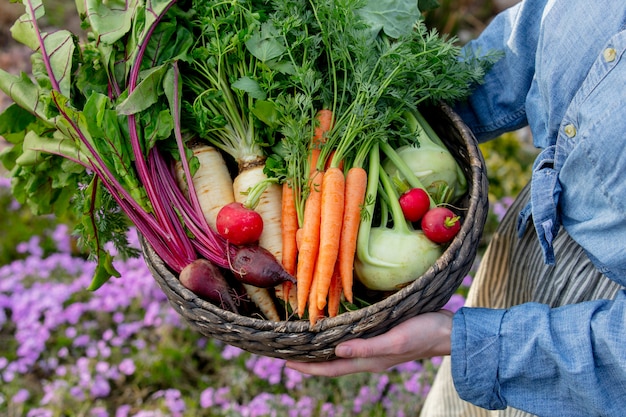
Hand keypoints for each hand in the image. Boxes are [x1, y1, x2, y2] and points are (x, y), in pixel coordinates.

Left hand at [286, 309, 453, 376]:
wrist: (448, 331)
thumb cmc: (423, 334)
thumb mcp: (395, 340)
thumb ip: (367, 348)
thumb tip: (337, 351)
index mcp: (369, 361)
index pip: (330, 368)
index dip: (308, 368)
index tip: (286, 364)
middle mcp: (368, 357)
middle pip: (332, 363)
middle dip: (310, 360)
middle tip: (288, 351)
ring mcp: (375, 348)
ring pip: (341, 352)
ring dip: (322, 349)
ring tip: (304, 341)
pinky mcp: (381, 337)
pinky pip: (353, 341)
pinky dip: (338, 337)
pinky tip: (334, 329)